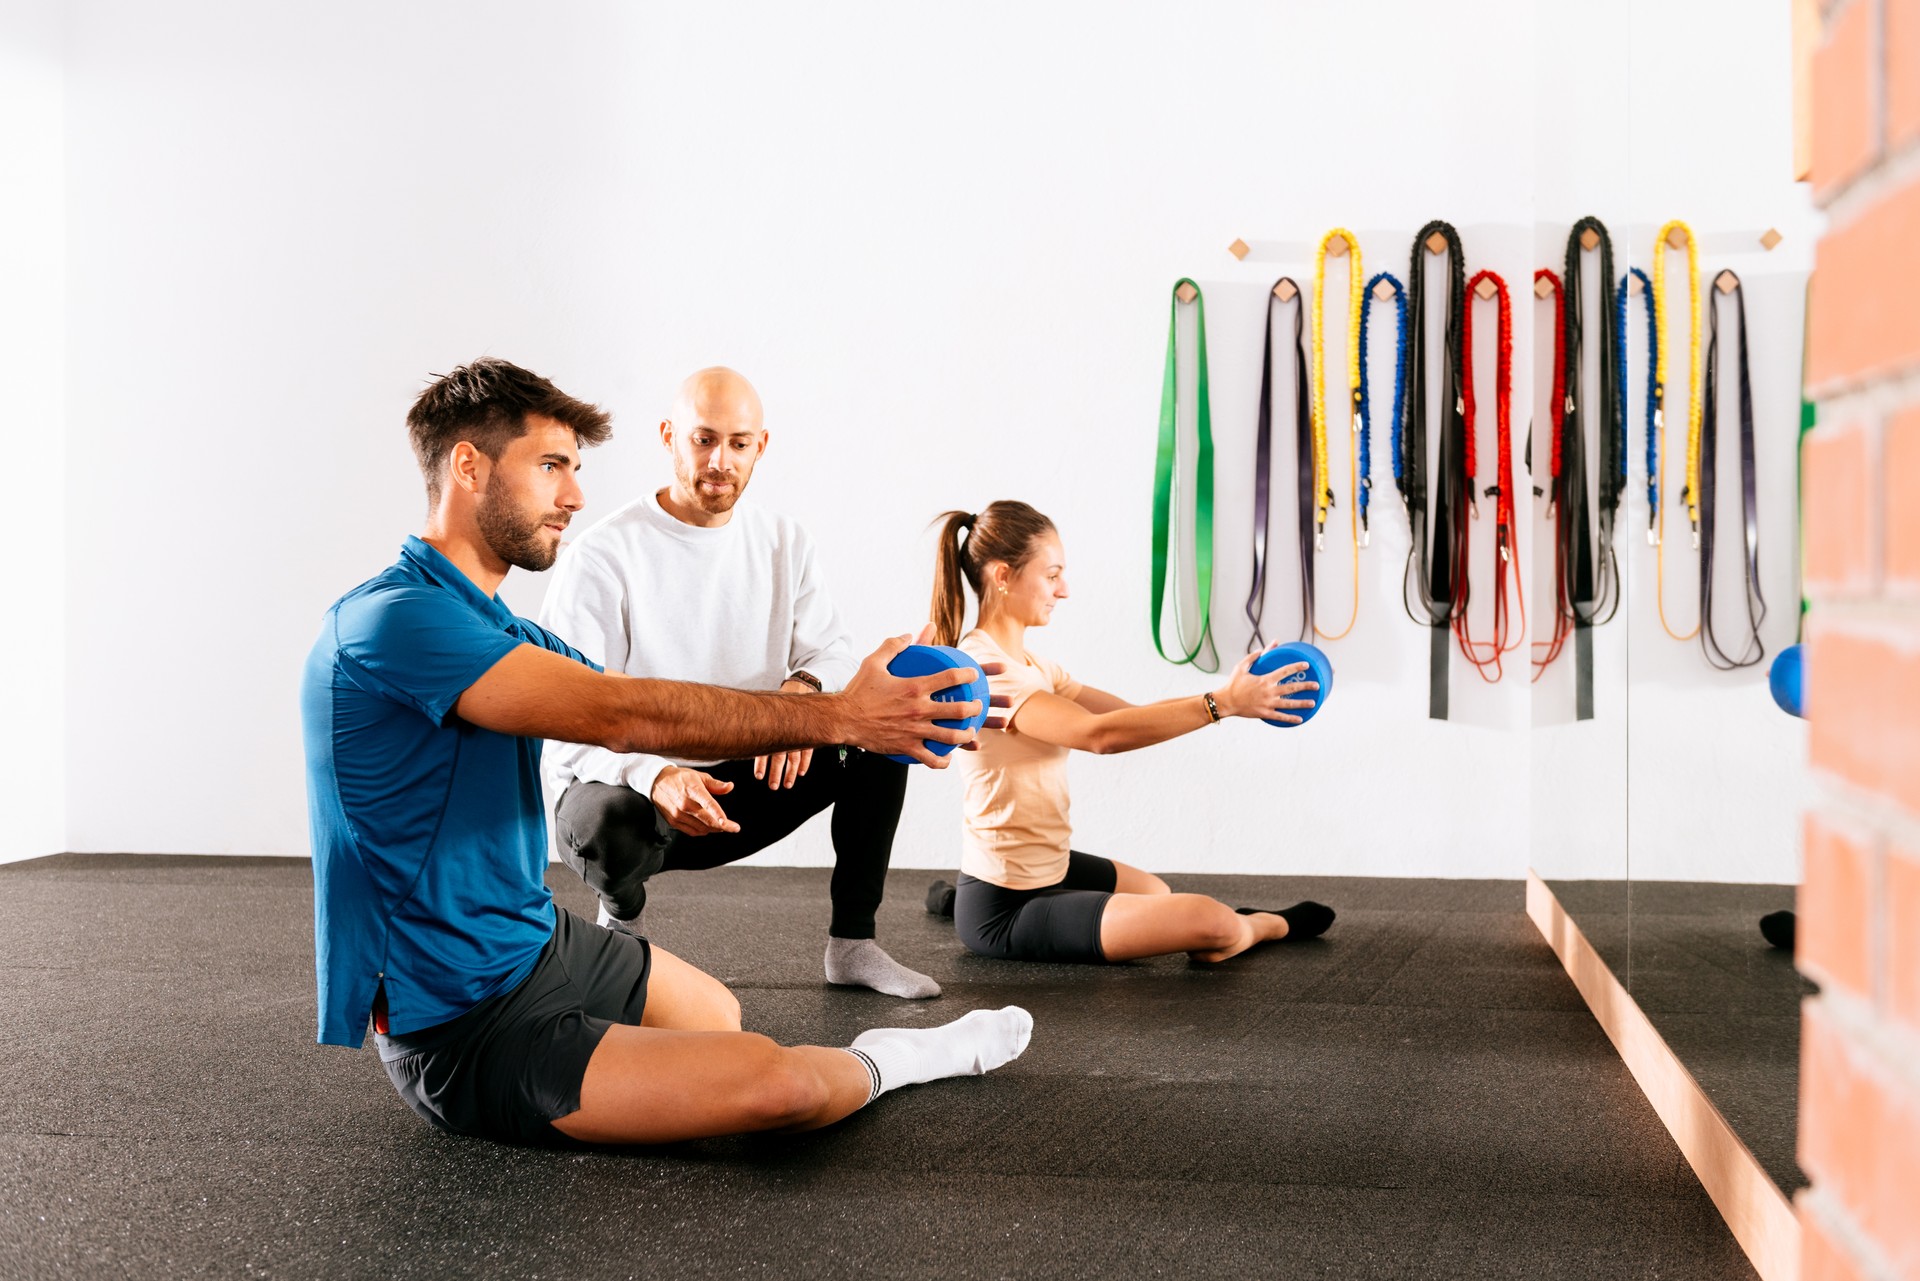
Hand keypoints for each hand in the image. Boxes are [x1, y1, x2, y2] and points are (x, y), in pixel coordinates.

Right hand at [650, 766, 739, 836]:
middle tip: (734, 828)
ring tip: (721, 825)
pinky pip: (692, 831)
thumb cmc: (680, 778)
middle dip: (724, 826)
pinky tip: (708, 827)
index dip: (720, 816)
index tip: (732, 825)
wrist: (656, 782)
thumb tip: (730, 787)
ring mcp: (678, 814)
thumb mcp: (699, 776)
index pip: (708, 804)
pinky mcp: (673, 821)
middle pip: (708, 820)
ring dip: (714, 829)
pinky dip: (703, 831)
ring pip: (702, 828)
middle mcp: (685, 803)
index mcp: (693, 789)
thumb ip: (715, 784)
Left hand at [754, 680, 818, 787]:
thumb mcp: (766, 710)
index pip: (764, 748)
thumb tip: (738, 738)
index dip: (761, 764)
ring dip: (791, 772)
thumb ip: (757, 724)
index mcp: (772, 726)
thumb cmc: (780, 702)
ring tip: (787, 784)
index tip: (758, 776)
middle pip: (780, 756)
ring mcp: (799, 732)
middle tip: (773, 786)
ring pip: (794, 757)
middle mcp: (785, 731)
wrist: (800, 687)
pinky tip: (801, 772)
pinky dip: (805, 763)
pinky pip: (808, 751)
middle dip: (776, 773)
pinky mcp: (810, 732)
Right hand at [840, 623, 998, 765]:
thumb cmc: (858, 690)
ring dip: (965, 735)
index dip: (968, 675)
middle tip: (977, 707)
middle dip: (974, 708)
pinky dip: (942, 761)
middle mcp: (918, 709)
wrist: (843, 719)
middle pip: (959, 710)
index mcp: (914, 687)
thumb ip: (893, 646)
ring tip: (968, 731)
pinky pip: (931, 759)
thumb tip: (909, 634)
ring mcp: (915, 731)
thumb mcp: (874, 662)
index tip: (974, 675)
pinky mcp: (907, 747)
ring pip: (951, 737)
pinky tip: (945, 759)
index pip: (950, 678)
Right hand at [1216, 651, 1318, 726]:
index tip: (1306, 665)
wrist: (1226, 702)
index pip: (1284, 671)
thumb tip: (1263, 649)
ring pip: (1289, 704)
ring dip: (1302, 703)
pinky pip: (1280, 717)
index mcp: (1265, 679)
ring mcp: (1268, 703)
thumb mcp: (1241, 667)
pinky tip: (1300, 719)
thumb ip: (1252, 657)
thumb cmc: (1233, 684)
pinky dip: (1291, 718)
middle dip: (1305, 686)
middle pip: (1291, 688)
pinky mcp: (1265, 713)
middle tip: (1317, 685)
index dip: (1296, 667)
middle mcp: (1269, 691)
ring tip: (1313, 702)